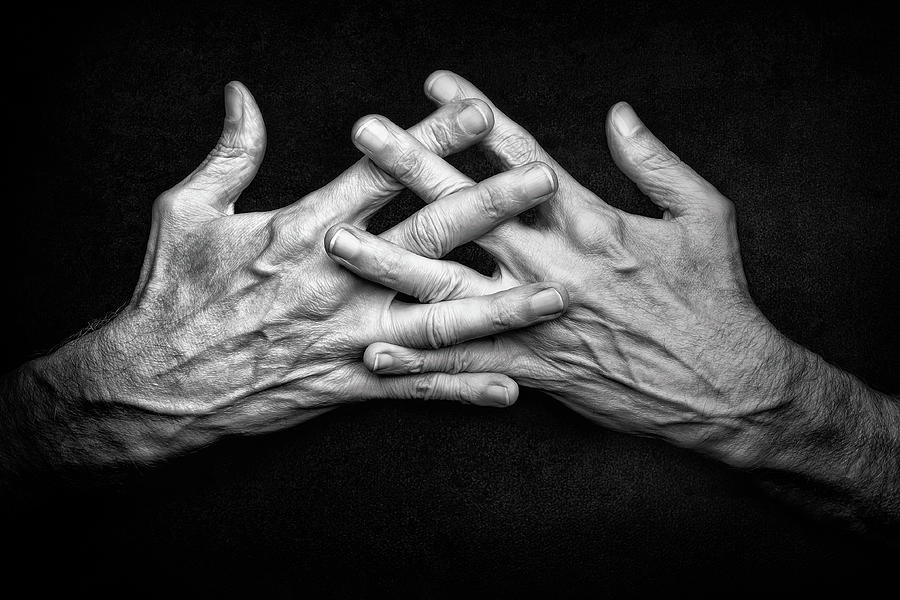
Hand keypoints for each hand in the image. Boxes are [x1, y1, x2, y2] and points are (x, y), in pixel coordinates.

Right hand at [10, 81, 567, 468]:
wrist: (153, 382)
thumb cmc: (170, 292)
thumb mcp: (185, 209)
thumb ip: (229, 152)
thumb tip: (241, 93)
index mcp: (299, 230)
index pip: (378, 174)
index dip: (431, 139)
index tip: (481, 113)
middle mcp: (335, 281)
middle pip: (425, 237)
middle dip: (490, 206)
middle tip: (545, 182)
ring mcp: (345, 335)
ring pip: (437, 319)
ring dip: (500, 306)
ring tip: (556, 295)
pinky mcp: (346, 382)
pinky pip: (413, 389)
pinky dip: (461, 389)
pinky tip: (511, 388)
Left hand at [327, 71, 789, 459]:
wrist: (724, 389)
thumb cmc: (716, 297)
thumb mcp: (706, 214)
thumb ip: (656, 161)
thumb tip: (618, 112)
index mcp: (591, 222)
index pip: (523, 155)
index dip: (476, 115)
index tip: (435, 83)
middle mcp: (553, 265)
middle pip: (469, 208)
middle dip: (412, 167)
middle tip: (364, 133)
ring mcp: (537, 318)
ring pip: (449, 285)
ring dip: (389, 259)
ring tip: (337, 238)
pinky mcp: (534, 368)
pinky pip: (465, 364)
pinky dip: (418, 361)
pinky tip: (371, 353)